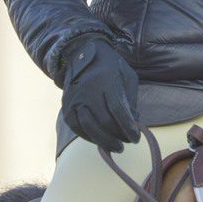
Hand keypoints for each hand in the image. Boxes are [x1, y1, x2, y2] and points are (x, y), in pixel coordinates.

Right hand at [61, 35, 139, 151]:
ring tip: (116, 146)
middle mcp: (88, 90)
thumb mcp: (127, 77)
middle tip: (127, 143)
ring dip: (105, 141)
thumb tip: (133, 124)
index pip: (118, 110)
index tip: (136, 138)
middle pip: (104, 121)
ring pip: (90, 127)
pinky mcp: (66, 107)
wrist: (82, 55)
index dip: (128, 127)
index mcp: (106, 80)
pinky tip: (100, 140)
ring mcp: (74, 99)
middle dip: (118, 136)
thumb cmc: (111, 67)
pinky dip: (90, 137)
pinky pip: (77, 128)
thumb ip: (131, 100)